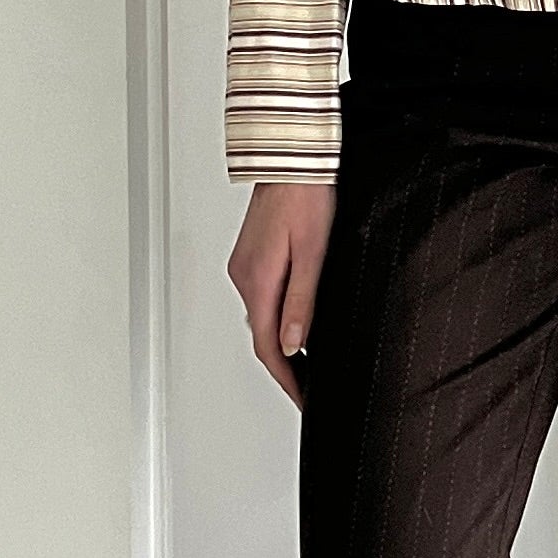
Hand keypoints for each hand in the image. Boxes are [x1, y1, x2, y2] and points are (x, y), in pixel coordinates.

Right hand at [230, 179, 336, 411]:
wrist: (293, 158)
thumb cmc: (306, 196)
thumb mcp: (314, 254)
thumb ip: (302, 303)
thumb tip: (296, 347)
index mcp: (257, 280)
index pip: (269, 348)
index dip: (287, 380)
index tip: (302, 399)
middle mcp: (244, 276)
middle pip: (262, 336)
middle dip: (285, 368)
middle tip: (308, 389)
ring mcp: (244, 265)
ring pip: (261, 317)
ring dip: (281, 343)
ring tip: (307, 364)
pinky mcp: (251, 256)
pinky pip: (261, 297)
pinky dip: (276, 318)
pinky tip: (294, 322)